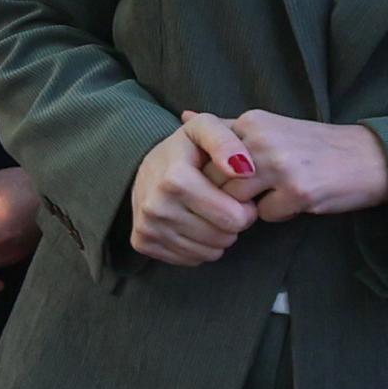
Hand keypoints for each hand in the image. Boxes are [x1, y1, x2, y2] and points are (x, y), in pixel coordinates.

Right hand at [124, 116, 259, 268]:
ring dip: (218, 236)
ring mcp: (147, 227)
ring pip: (209, 253)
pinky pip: (189, 259)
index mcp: (175, 179)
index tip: (238, 194)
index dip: (245, 207)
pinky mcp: (142, 242)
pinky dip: (199, 246)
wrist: (147, 165)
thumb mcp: (206, 129)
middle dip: (233, 223)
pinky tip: (194, 224)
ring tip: (211, 213)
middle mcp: (156, 206)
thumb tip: (244, 169)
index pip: (234, 217)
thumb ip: (227, 141)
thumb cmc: (186, 148)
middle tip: (226, 205)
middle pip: (223, 238)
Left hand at [218, 111, 387, 220]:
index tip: (226, 178)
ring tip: (274, 193)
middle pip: (214, 180)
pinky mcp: (299, 192)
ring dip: (250, 206)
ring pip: (235, 201)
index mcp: (253, 121)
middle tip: (253, 192)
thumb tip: (184, 115)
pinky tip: (296, 201)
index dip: (210, 173)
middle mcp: (262, 139)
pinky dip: (277, 214)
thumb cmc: (314, 146)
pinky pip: (265, 216)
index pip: (204, 154)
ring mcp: (280, 166)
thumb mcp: (270, 127)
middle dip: (227, 194)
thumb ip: (228, 128)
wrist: (370, 158)